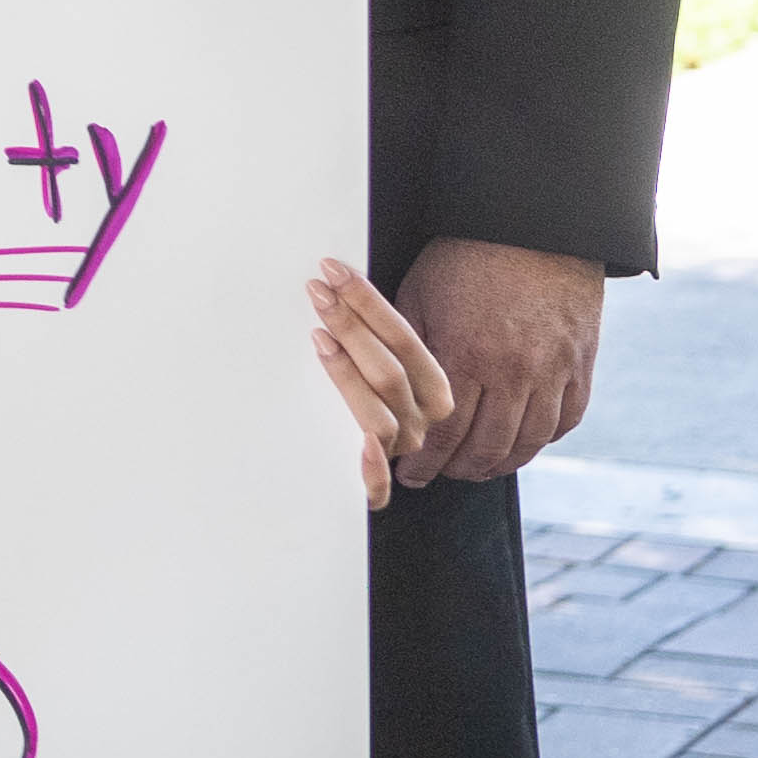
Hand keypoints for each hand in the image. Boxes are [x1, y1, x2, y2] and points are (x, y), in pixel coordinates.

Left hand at [305, 258, 447, 511]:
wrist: (410, 447)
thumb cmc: (390, 384)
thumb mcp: (397, 353)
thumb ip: (382, 334)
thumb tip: (343, 280)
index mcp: (439, 387)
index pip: (406, 340)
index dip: (368, 304)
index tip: (333, 271)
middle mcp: (428, 420)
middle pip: (390, 374)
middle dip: (352, 327)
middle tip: (318, 292)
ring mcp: (405, 449)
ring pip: (378, 417)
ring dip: (348, 376)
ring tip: (320, 337)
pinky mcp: (379, 482)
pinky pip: (378, 487)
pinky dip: (371, 470)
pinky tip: (359, 445)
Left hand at [396, 236, 604, 481]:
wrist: (534, 227)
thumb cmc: (464, 258)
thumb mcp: (418, 297)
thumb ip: (403, 350)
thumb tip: (378, 393)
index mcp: (464, 355)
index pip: (441, 432)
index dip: (425, 460)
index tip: (410, 472)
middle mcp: (511, 371)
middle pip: (485, 447)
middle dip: (458, 470)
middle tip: (442, 475)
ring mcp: (552, 371)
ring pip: (527, 442)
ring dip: (499, 464)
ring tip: (477, 469)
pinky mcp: (580, 365)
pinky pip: (566, 421)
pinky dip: (542, 440)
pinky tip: (520, 444)